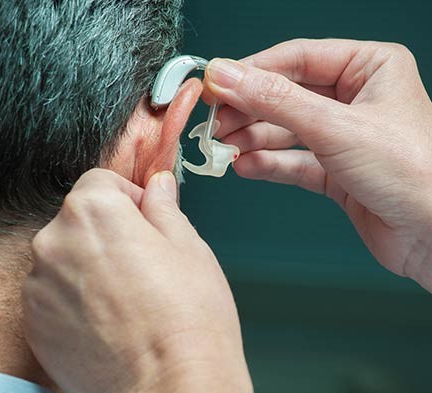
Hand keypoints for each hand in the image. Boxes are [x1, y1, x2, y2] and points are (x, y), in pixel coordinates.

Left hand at [22, 169, 251, 392]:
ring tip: (129, 293)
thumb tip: (158, 185)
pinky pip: (55, 292)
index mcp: (93, 212)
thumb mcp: (187, 244)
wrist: (171, 384)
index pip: (101, 182)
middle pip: (80, 219)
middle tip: (143, 259)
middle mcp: (54, 242)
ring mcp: (39, 285)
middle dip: (109, 229)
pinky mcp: (35, 324)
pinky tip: (110, 316)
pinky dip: (76, 296)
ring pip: (67, 255)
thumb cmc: (188, 314)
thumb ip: (163, 206)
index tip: (146, 220)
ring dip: (91, 263)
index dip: (130, 198)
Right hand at [204, 39, 431, 290]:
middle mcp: (355, 100)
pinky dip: (267, 163)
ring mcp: (343, 137)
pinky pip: (292, 162)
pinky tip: (244, 166)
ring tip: (223, 147)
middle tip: (213, 122)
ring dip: (252, 139)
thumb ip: (275, 100)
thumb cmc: (414, 172)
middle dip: (247, 110)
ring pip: (285, 130)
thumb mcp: (335, 126)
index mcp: (368, 68)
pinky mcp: (335, 172)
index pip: (295, 59)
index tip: (215, 86)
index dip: (250, 72)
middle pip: (285, 95)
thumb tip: (226, 75)